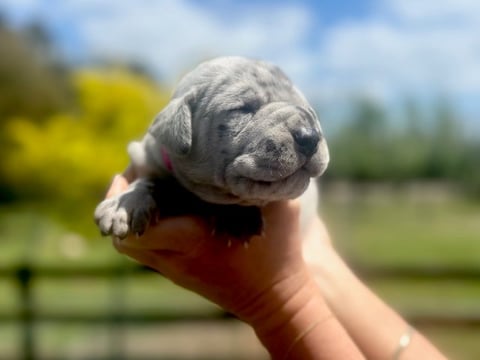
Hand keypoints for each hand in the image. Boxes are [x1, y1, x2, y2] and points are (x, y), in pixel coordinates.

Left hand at [107, 175, 313, 325]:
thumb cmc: (278, 252)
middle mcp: (175, 258)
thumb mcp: (279, 208)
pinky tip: (161, 205)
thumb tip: (249, 145)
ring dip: (130, 215)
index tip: (135, 166)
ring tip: (142, 185)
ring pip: (129, 246)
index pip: (137, 227)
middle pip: (123, 237)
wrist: (274, 299)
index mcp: (193, 239)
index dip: (125, 198)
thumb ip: (260, 178)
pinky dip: (144, 226)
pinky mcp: (178, 272)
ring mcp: (174, 269)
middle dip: (120, 201)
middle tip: (134, 171)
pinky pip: (146, 249)